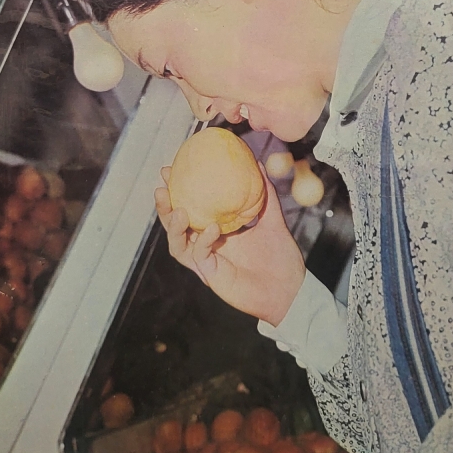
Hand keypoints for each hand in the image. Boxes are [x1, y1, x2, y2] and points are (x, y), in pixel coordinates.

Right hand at [155, 166, 304, 326]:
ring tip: (178, 210)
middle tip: (162, 186)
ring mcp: (206, 261)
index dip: (177, 191)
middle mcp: (205, 245)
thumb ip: (265, 195)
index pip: (190, 208)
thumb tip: (260, 163)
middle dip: (165, 206)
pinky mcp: (211, 274)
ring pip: (177, 244)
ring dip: (173, 226)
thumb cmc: (281, 258)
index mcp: (215, 230)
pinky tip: (212, 227)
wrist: (289, 289)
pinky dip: (203, 240)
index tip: (171, 169)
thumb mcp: (272, 220)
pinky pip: (200, 255)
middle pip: (175, 225)